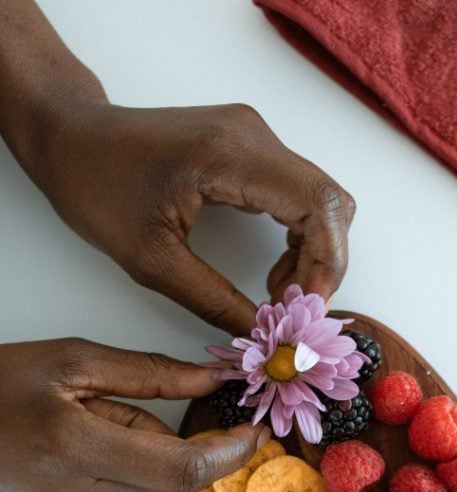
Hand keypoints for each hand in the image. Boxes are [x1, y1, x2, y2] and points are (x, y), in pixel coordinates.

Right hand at [0, 339, 265, 491]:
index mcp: (73, 447)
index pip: (181, 467)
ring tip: (78, 439)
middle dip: (163, 445)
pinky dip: (109, 487)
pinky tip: (68, 466)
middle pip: (164, 479)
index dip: (228, 453)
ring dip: (133, 465)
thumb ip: (151, 375)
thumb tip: (216, 382)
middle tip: (115, 415)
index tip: (253, 434)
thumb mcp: (72, 362)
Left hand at [32, 101, 355, 334]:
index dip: (326, 264)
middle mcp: (253, 137)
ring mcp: (255, 138)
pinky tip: (272, 273)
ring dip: (312, 256)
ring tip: (278, 297)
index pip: (319, 205)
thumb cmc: (96, 187)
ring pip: (321, 201)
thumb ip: (212, 300)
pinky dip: (299, 240)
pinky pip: (299, 195)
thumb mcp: (151, 260)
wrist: (71, 137)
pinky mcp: (251, 149)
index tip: (304, 310)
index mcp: (229, 156)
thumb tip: (258, 333)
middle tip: (293, 312)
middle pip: (330, 203)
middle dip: (323, 266)